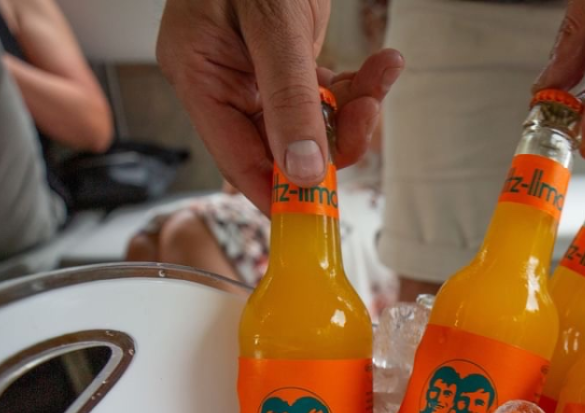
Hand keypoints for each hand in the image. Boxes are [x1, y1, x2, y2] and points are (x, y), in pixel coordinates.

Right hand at [156, 0, 403, 212]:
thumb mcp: (271, 25)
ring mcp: (257, 71)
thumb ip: (288, 99)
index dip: (282, 192)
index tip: (322, 214)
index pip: (238, 161)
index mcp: (200, 75)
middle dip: (334, 139)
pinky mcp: (288, 59)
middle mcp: (226, 79)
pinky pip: (328, 91)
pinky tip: (385, 64)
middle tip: (366, 120)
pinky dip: (360, 84)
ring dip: (356, 109)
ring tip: (381, 76)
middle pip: (282, 145)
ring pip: (313, 122)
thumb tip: (303, 170)